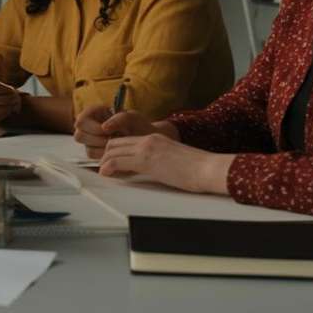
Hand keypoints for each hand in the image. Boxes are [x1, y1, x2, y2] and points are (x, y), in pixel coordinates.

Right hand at [74, 107, 151, 158]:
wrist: (147, 140)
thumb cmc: (139, 126)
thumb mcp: (132, 118)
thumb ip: (119, 118)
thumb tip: (104, 127)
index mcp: (93, 114)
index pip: (80, 121)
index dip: (93, 128)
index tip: (108, 131)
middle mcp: (89, 128)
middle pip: (79, 137)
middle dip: (98, 140)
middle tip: (113, 140)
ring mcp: (92, 142)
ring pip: (88, 150)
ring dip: (103, 150)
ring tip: (118, 146)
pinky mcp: (98, 154)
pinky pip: (96, 159)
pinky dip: (107, 157)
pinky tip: (118, 153)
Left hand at [99, 133, 233, 193]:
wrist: (209, 168)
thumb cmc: (197, 168)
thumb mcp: (172, 158)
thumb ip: (158, 159)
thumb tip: (150, 169)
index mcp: (155, 137)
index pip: (125, 141)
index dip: (114, 151)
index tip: (110, 163)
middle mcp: (148, 139)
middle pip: (115, 143)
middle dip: (105, 155)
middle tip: (103, 168)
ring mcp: (146, 148)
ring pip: (112, 150)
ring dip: (104, 162)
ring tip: (104, 173)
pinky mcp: (146, 160)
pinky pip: (117, 161)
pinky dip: (107, 167)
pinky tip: (106, 174)